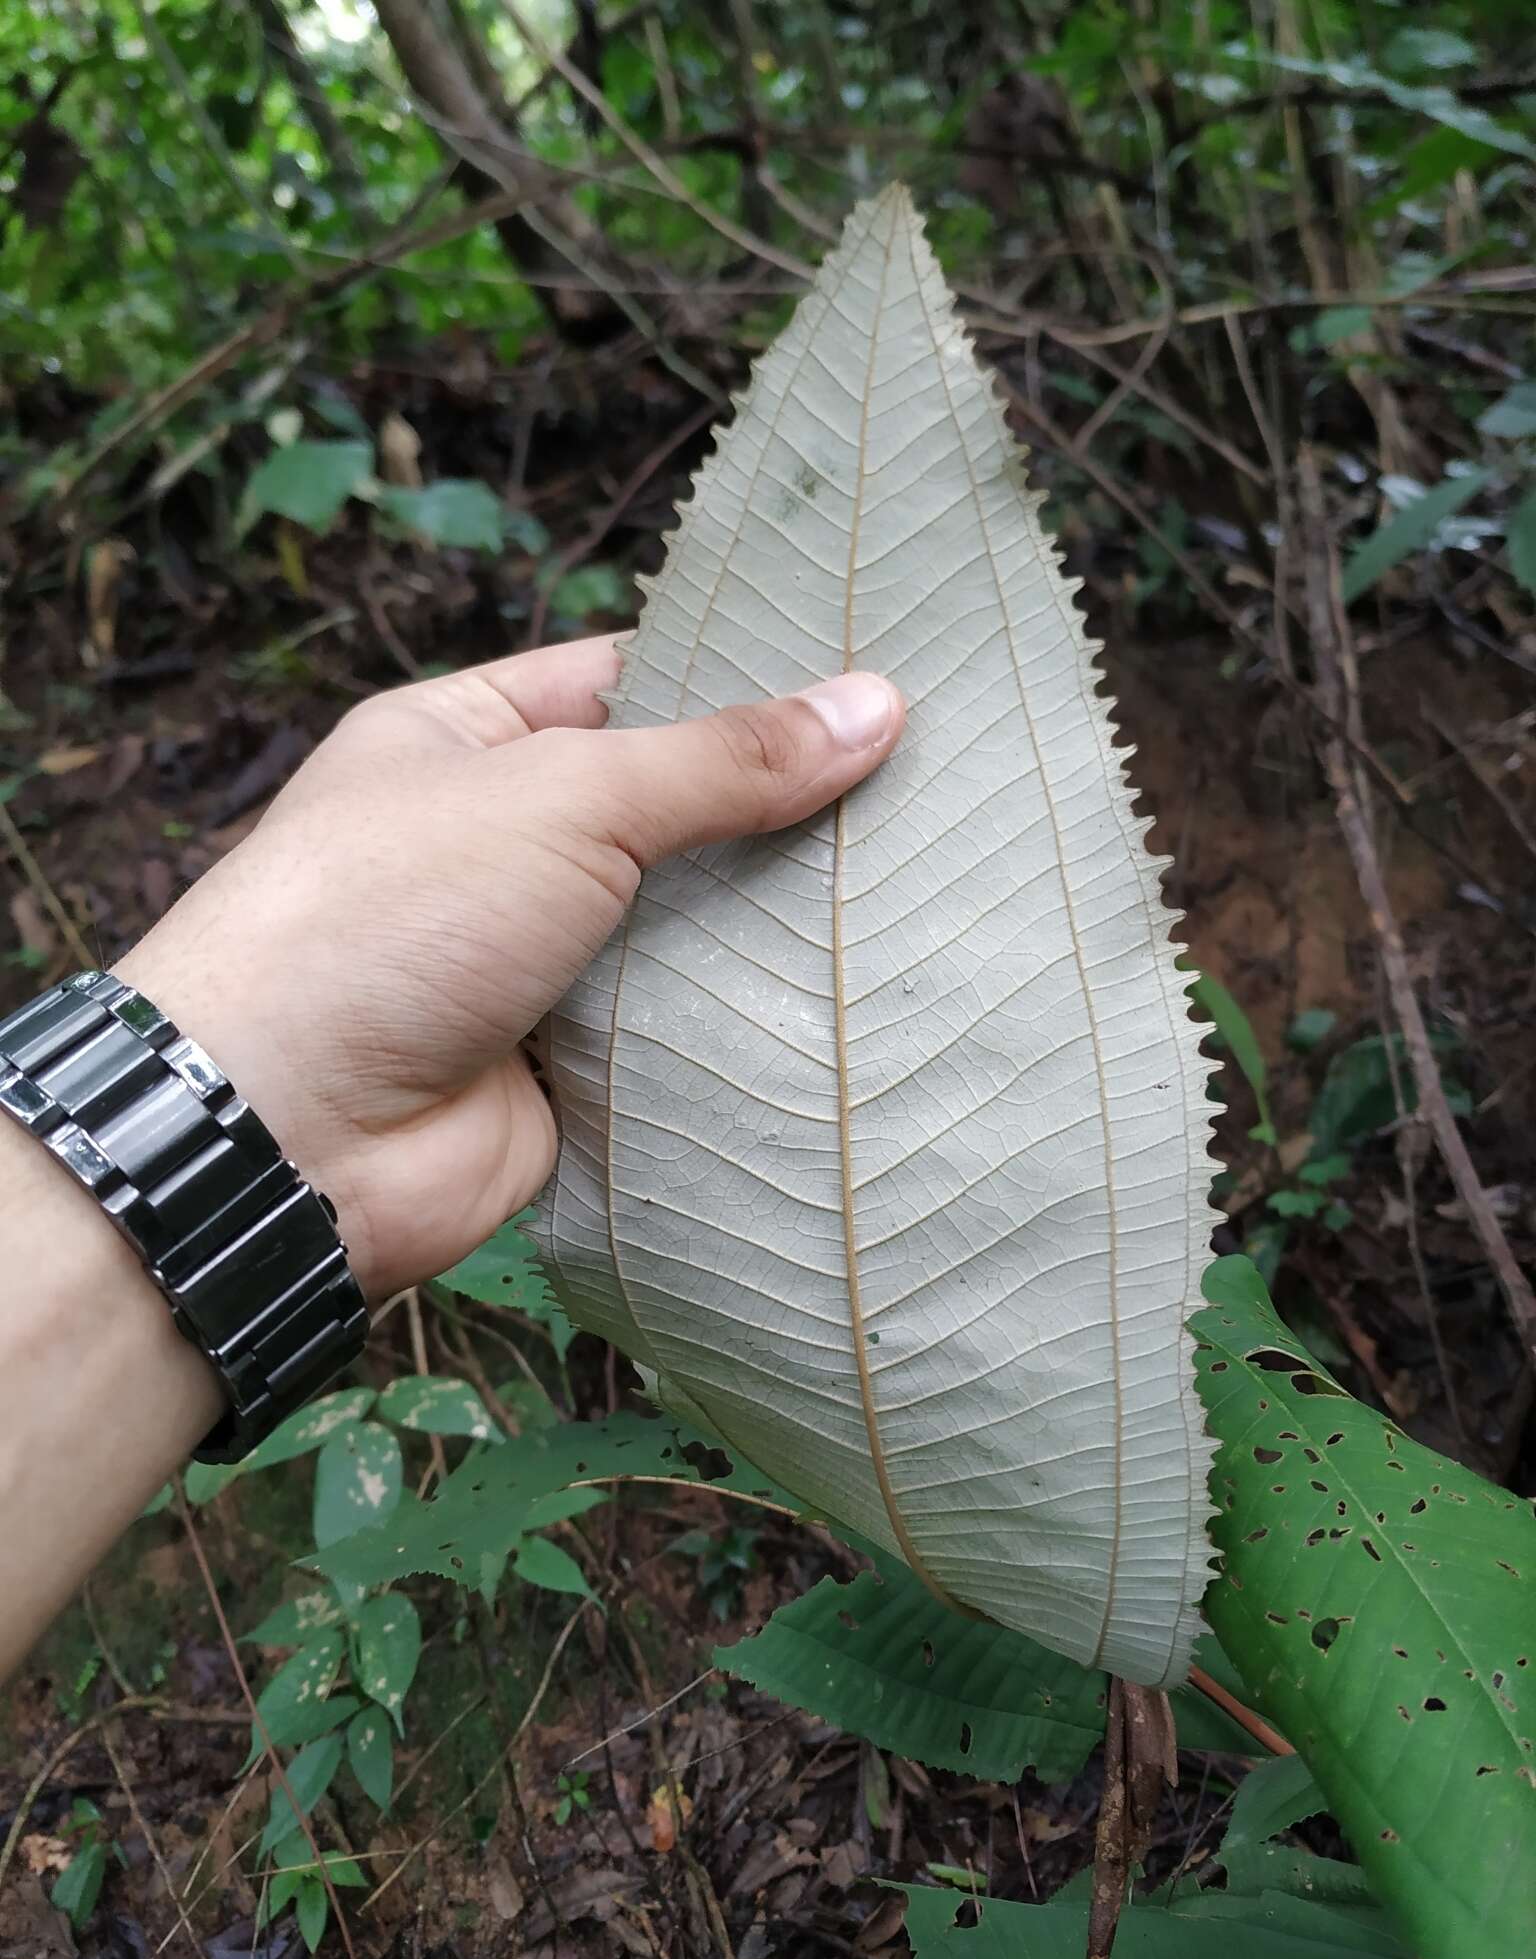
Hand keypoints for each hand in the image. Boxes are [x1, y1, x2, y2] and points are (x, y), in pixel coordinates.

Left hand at [120, 639, 902, 1296]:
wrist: (295, 1137)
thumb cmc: (395, 915)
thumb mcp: (563, 797)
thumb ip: (721, 762)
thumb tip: (879, 706)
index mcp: (468, 740)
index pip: (628, 681)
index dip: (741, 675)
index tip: (874, 671)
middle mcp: (504, 844)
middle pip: (672, 810)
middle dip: (782, 807)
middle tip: (933, 785)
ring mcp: (541, 961)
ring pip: (689, 926)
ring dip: (779, 921)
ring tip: (932, 883)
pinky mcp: (577, 1066)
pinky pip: (685, 1029)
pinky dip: (754, 1019)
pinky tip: (872, 995)